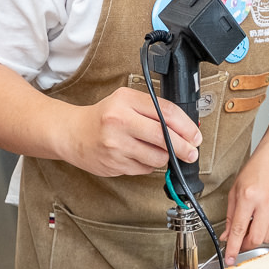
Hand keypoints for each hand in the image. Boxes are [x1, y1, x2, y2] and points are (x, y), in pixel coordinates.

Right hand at [63, 87, 201, 176]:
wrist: (73, 134)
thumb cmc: (103, 117)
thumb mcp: (126, 102)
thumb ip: (153, 111)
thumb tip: (186, 128)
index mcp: (125, 100)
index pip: (166, 112)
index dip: (186, 126)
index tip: (195, 135)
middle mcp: (119, 121)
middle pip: (163, 137)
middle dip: (183, 147)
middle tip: (191, 152)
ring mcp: (116, 145)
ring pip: (156, 157)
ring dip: (164, 157)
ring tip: (158, 151)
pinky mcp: (114, 164)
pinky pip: (144, 168)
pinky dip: (148, 164)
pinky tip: (139, 155)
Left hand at [220, 146, 268, 265]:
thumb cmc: (255, 170)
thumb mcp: (235, 191)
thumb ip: (231, 217)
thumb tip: (227, 236)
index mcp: (249, 196)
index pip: (239, 230)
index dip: (233, 247)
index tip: (230, 258)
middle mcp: (267, 202)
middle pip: (257, 238)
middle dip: (247, 244)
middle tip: (241, 240)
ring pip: (268, 236)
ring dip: (258, 235)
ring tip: (254, 222)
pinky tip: (266, 213)